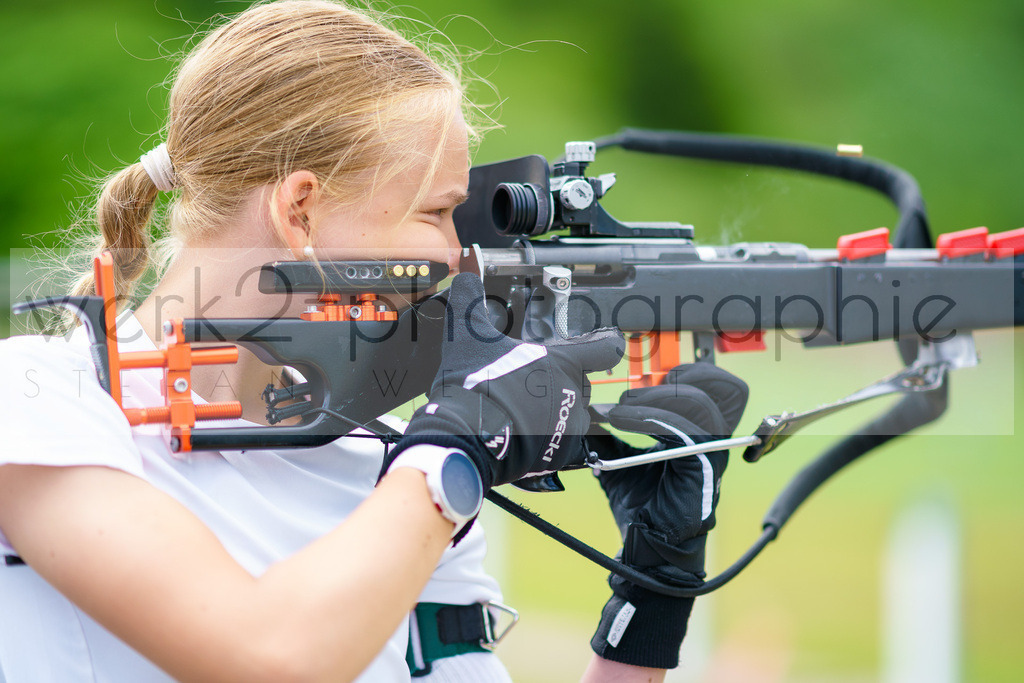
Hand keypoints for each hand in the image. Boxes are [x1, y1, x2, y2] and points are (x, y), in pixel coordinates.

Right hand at [384, 272, 623, 486]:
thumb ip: (470, 300)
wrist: (466, 436)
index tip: (603, 341)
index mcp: (564, 363)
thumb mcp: (468, 334)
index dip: (606, 342)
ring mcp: (569, 427)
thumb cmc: (475, 387)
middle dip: (563, 379)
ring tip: (526, 407)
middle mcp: (574, 394)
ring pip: (573, 413)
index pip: (607, 348)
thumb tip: (465, 276)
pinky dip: (547, 437)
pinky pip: (562, 443)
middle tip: (534, 379)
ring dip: (556, 409)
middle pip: (584, 382)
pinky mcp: (558, 454)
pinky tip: (522, 430)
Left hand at [589, 363, 747, 668]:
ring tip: (620, 408)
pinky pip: (682, 430)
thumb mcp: (620, 459)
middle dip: (688, 376)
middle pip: (728, 389)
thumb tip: (587, 408)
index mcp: (701, 433)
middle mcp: (713, 440)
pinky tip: (617, 420)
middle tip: (646, 387)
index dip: (693, 371)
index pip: (720, 387)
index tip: (651, 378)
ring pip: (698, 404)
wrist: (645, 547)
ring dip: (654, 398)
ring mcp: (710, 454)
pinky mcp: (700, 469)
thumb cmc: (640, 507)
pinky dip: (646, 417)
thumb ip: (612, 433)